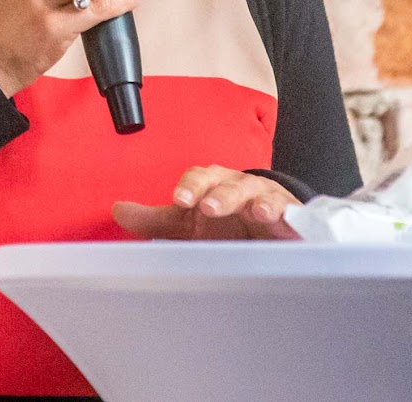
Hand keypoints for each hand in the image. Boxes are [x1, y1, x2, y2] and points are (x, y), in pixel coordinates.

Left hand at [112, 166, 300, 239]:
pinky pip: (294, 218)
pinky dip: (292, 218)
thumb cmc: (224, 224)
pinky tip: (286, 223)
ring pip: (265, 198)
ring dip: (261, 203)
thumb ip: (155, 220)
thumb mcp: (188, 224)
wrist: (266, 233)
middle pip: (232, 186)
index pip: (201, 177)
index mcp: (214, 185)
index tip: (179, 200)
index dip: (191, 186)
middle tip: (209, 206)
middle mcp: (241, 189)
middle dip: (222, 194)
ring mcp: (269, 202)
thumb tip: (117, 210)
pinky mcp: (292, 221)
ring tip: (257, 212)